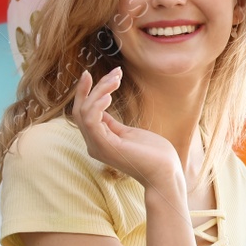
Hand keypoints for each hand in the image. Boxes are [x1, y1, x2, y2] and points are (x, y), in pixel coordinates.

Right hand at [71, 67, 181, 190]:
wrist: (165, 172)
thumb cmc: (153, 153)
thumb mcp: (129, 134)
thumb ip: (112, 124)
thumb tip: (101, 106)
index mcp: (99, 142)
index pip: (83, 114)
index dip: (84, 93)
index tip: (90, 74)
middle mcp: (93, 145)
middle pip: (80, 110)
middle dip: (92, 87)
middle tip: (114, 72)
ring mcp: (98, 147)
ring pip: (85, 112)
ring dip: (100, 91)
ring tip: (117, 79)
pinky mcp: (106, 146)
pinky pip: (92, 121)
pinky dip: (97, 104)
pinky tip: (109, 95)